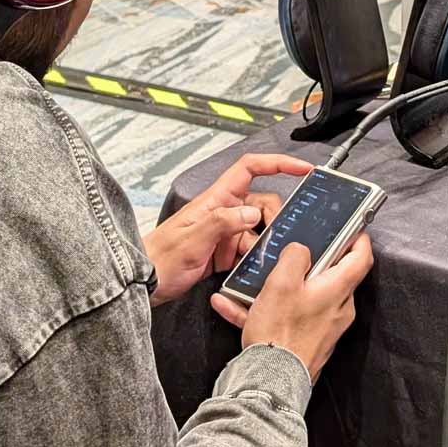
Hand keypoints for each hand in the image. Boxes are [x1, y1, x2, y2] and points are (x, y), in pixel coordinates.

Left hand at [143, 153, 312, 305]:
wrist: (145, 283)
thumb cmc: (160, 259)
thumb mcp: (191, 240)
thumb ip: (222, 222)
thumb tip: (251, 211)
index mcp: (215, 200)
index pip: (250, 168)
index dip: (277, 163)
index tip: (302, 168)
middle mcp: (223, 211)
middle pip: (263, 201)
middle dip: (275, 217)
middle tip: (275, 238)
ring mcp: (226, 231)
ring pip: (260, 228)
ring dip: (265, 243)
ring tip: (261, 259)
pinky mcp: (226, 250)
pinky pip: (252, 248)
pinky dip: (257, 258)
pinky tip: (254, 269)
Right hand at [210, 234, 373, 381]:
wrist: (270, 382)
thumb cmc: (279, 334)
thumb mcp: (282, 283)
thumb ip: (295, 257)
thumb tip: (301, 249)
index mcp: (337, 290)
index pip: (362, 257)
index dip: (358, 237)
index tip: (350, 227)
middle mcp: (338, 309)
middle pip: (331, 276)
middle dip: (310, 263)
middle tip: (289, 253)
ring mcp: (325, 327)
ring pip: (305, 297)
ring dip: (278, 288)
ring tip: (249, 285)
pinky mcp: (309, 340)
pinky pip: (289, 317)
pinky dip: (266, 310)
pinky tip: (234, 307)